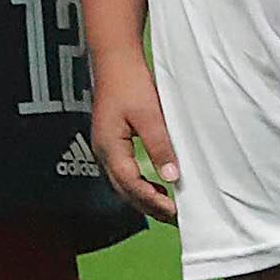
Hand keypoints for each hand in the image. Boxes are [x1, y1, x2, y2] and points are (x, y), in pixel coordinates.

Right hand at [92, 66, 181, 220]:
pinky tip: (157, 186)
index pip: (131, 185)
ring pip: (123, 185)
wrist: (115, 61)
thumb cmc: (130, 83)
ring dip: (145, 198)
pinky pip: (124, 173)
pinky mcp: (112, 143)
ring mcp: (105, 149)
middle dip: (149, 207)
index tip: (175, 211)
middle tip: (175, 219)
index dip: (153, 201)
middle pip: (125, 191)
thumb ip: (160, 145)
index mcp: (110, 148)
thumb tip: (171, 175)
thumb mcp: (150, 115)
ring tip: (169, 208)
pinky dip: (140, 185)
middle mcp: (103, 152)